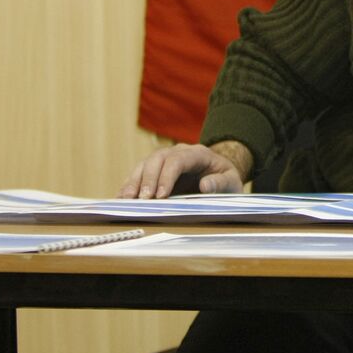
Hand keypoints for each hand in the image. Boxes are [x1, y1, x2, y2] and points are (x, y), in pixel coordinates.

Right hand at [118, 142, 249, 198]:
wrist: (220, 176)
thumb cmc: (226, 180)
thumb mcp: (231, 182)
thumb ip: (220, 183)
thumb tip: (205, 186)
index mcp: (198, 154)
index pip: (178, 160)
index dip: (167, 176)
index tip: (161, 196)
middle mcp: (178, 152)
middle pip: (157, 159)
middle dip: (148, 179)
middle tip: (142, 200)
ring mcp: (164, 160)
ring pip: (144, 165)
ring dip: (133, 182)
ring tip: (126, 200)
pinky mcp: (155, 170)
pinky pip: (139, 175)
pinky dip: (128, 186)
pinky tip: (120, 198)